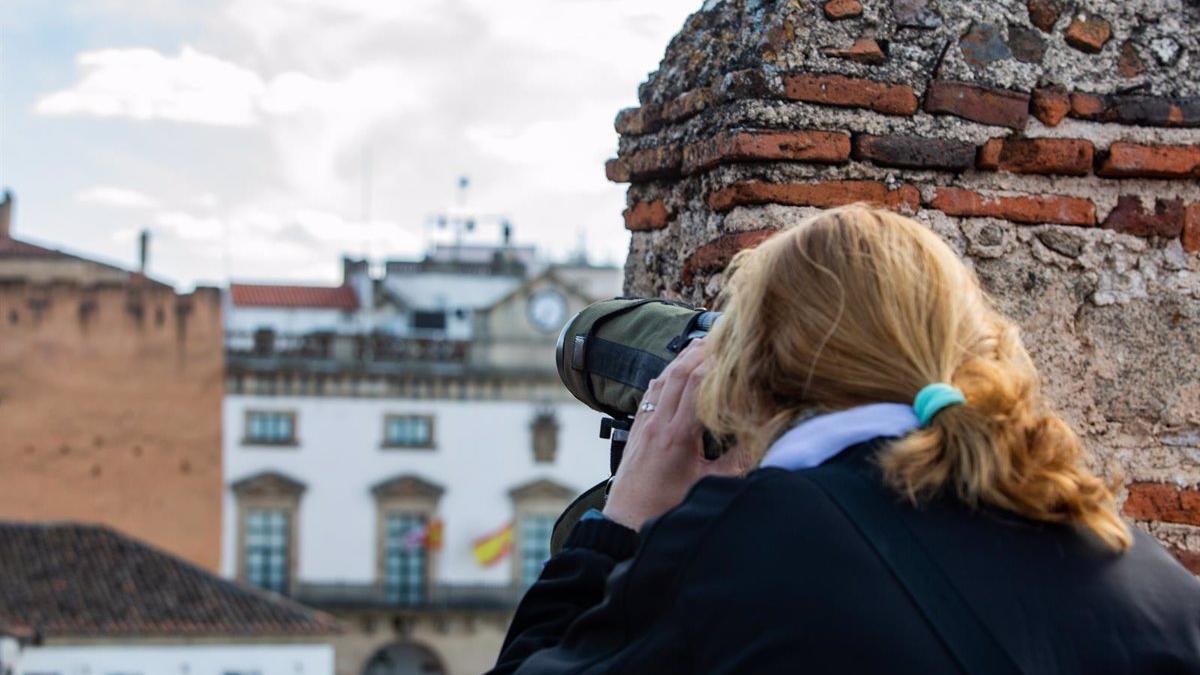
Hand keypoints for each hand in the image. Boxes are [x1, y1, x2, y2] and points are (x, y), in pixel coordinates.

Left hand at [602, 339, 749, 530]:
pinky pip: (651, 392)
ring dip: (682, 359)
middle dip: (701, 351)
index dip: (716, 363)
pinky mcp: (636, 429)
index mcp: (677, 435)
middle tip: (722, 334)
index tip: (735, 348)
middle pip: (679, 374)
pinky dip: (666, 375)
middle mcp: (657, 423)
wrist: (626, 522)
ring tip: (703, 343)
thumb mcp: (710, 487)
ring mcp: (644, 424)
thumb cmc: (668, 508)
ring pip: (663, 379)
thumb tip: (764, 435)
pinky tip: (675, 371)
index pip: (697, 385)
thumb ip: (738, 461)